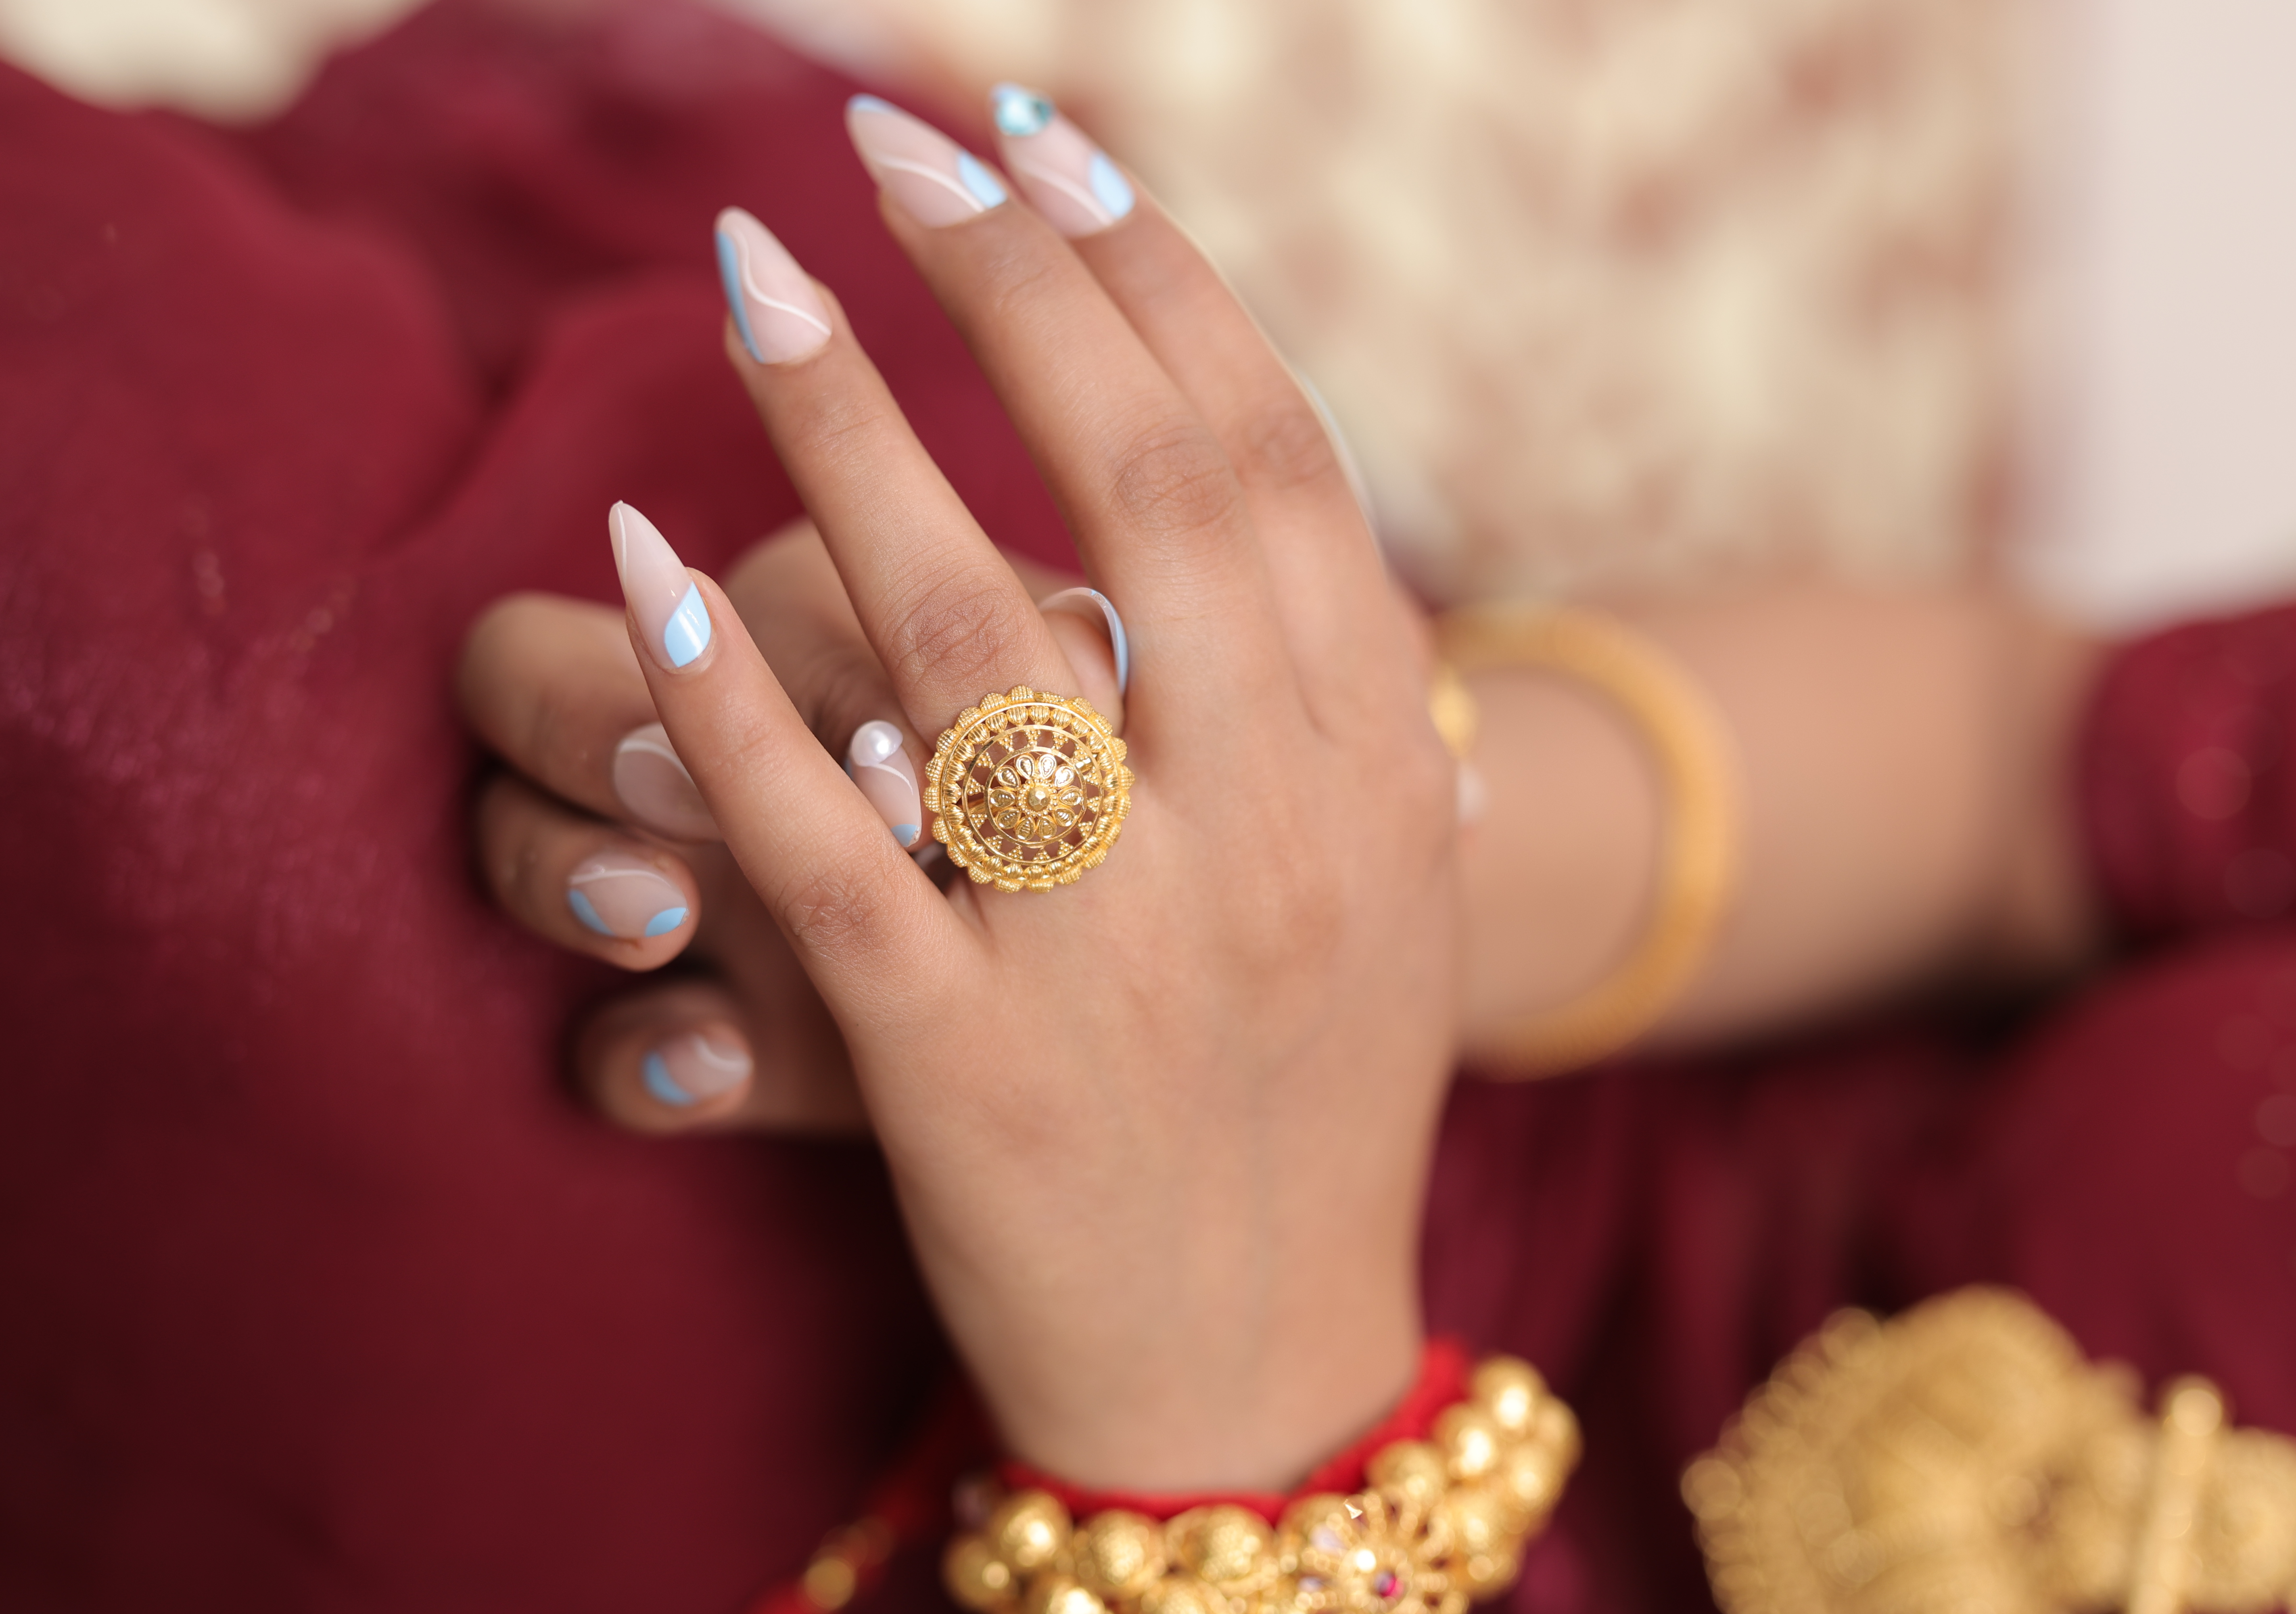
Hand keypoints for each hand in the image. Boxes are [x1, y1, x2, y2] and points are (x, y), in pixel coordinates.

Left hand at [467, 97, 1459, 1489]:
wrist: (1255, 1368)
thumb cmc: (1310, 1100)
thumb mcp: (1375, 881)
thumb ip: (1327, 691)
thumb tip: (1242, 483)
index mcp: (1369, 776)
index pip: (1270, 463)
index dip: (1155, 279)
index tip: (1043, 149)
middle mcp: (1262, 837)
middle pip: (1141, 496)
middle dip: (1016, 290)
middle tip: (889, 149)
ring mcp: (1111, 952)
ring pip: (969, 639)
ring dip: (848, 435)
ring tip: (754, 280)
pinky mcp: (962, 1065)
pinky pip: (827, 850)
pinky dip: (727, 698)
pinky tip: (646, 561)